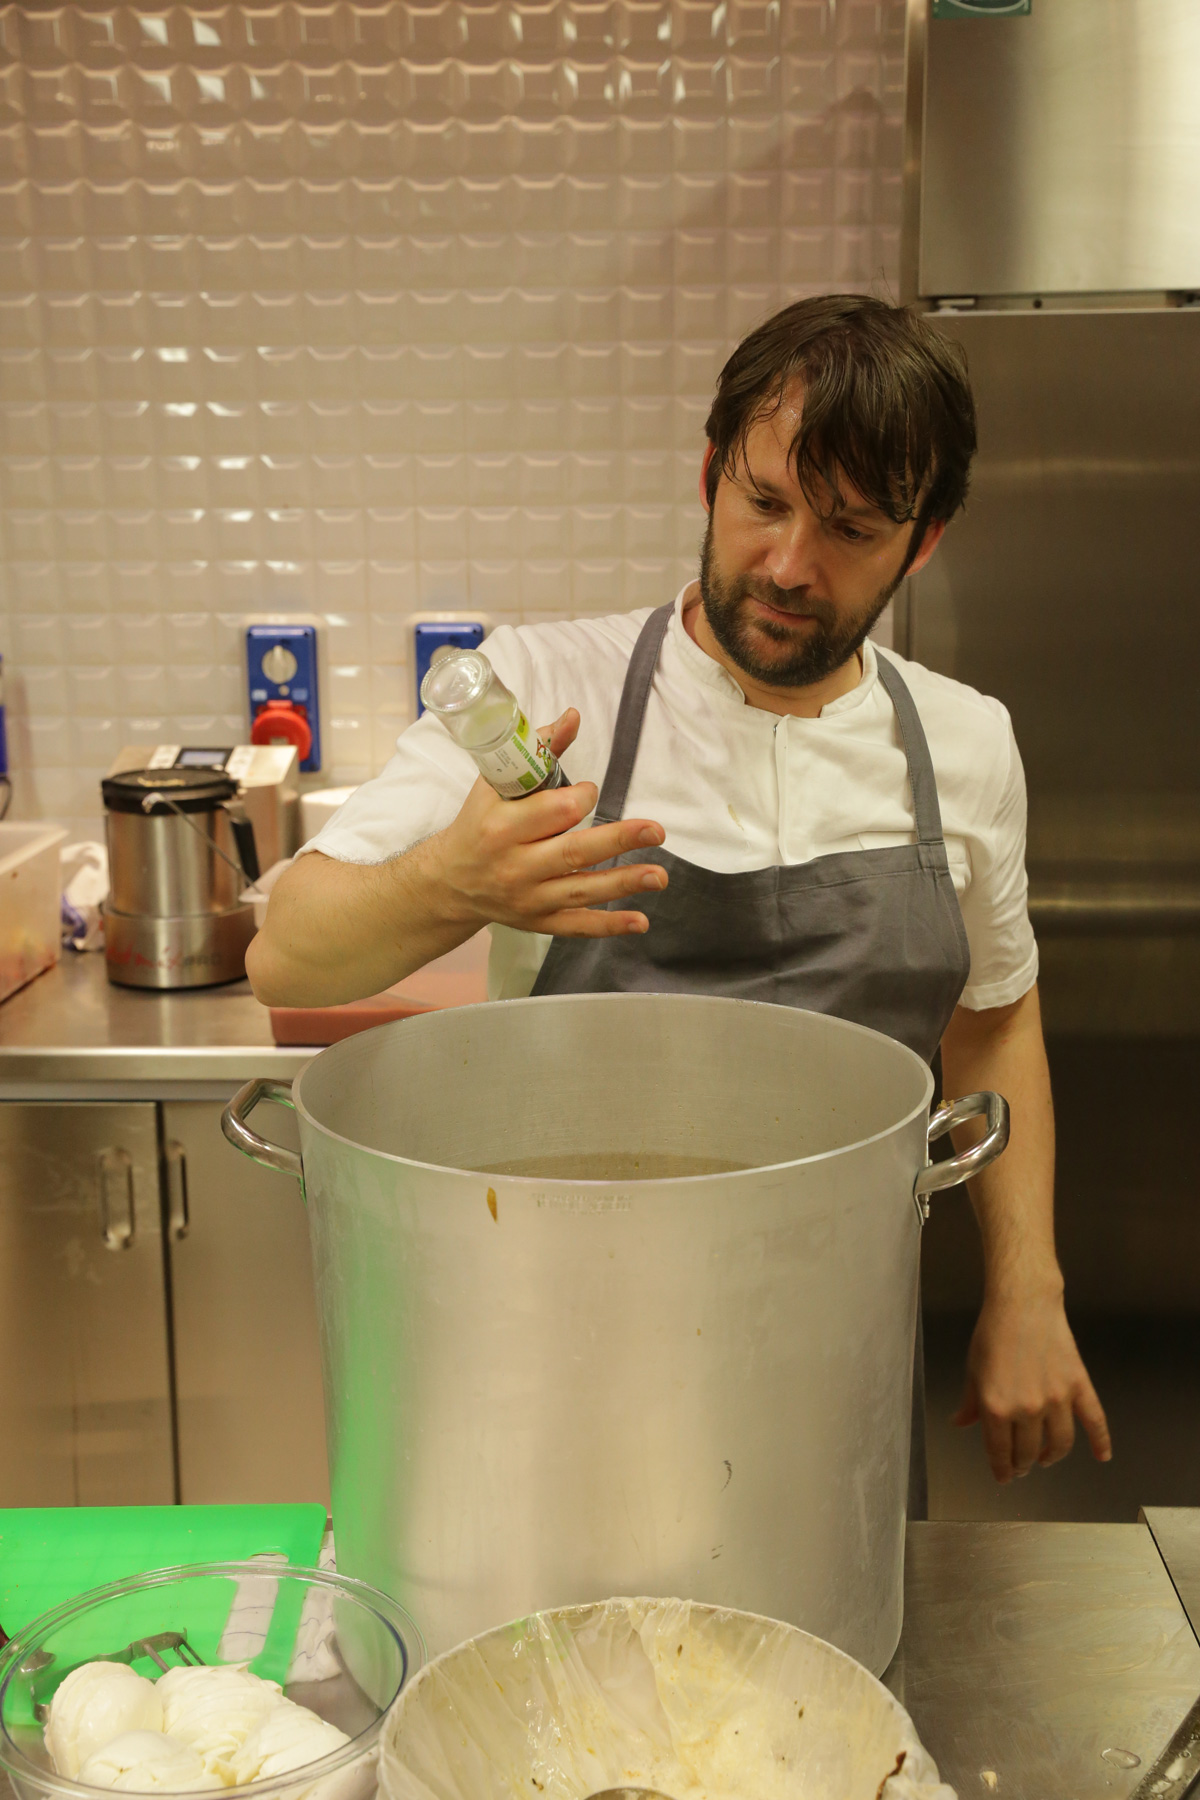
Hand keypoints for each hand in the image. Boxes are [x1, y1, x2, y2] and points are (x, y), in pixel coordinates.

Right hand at [426, 708, 668, 936]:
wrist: (448, 883)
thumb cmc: (477, 824)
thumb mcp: (495, 785)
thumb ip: (536, 751)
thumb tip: (572, 718)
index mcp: (501, 827)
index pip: (553, 811)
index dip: (581, 797)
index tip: (590, 790)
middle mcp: (515, 866)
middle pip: (573, 851)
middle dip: (619, 839)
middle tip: (656, 830)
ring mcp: (529, 898)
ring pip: (581, 890)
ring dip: (624, 882)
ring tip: (659, 875)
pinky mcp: (539, 921)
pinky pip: (577, 925)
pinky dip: (609, 925)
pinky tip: (640, 923)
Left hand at [954, 1288, 1111, 1482]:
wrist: (1023, 1304)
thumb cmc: (991, 1334)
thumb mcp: (973, 1369)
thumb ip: (970, 1403)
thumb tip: (960, 1424)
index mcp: (996, 1407)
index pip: (1000, 1451)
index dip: (1002, 1469)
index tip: (1004, 1478)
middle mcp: (1027, 1409)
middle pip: (1028, 1451)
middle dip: (1023, 1464)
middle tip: (1022, 1465)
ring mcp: (1056, 1400)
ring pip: (1059, 1443)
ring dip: (1051, 1456)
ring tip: (1045, 1458)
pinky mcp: (1078, 1387)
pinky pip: (1094, 1421)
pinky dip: (1101, 1441)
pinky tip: (1102, 1456)